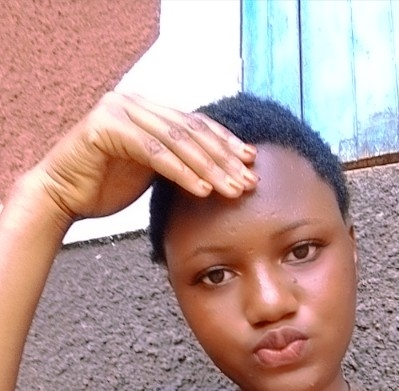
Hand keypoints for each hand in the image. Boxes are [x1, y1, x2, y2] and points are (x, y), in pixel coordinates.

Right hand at [26, 92, 257, 223]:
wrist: (62, 194)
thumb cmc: (105, 185)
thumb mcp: (149, 169)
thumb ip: (176, 159)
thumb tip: (217, 167)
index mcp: (148, 110)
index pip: (196, 123)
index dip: (226, 142)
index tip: (251, 162)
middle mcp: (135, 103)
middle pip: (192, 131)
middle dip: (224, 158)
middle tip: (249, 181)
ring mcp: (119, 111)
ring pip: (177, 140)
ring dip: (210, 167)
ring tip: (233, 189)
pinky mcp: (107, 129)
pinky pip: (154, 152)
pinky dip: (182, 172)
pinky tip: (203, 189)